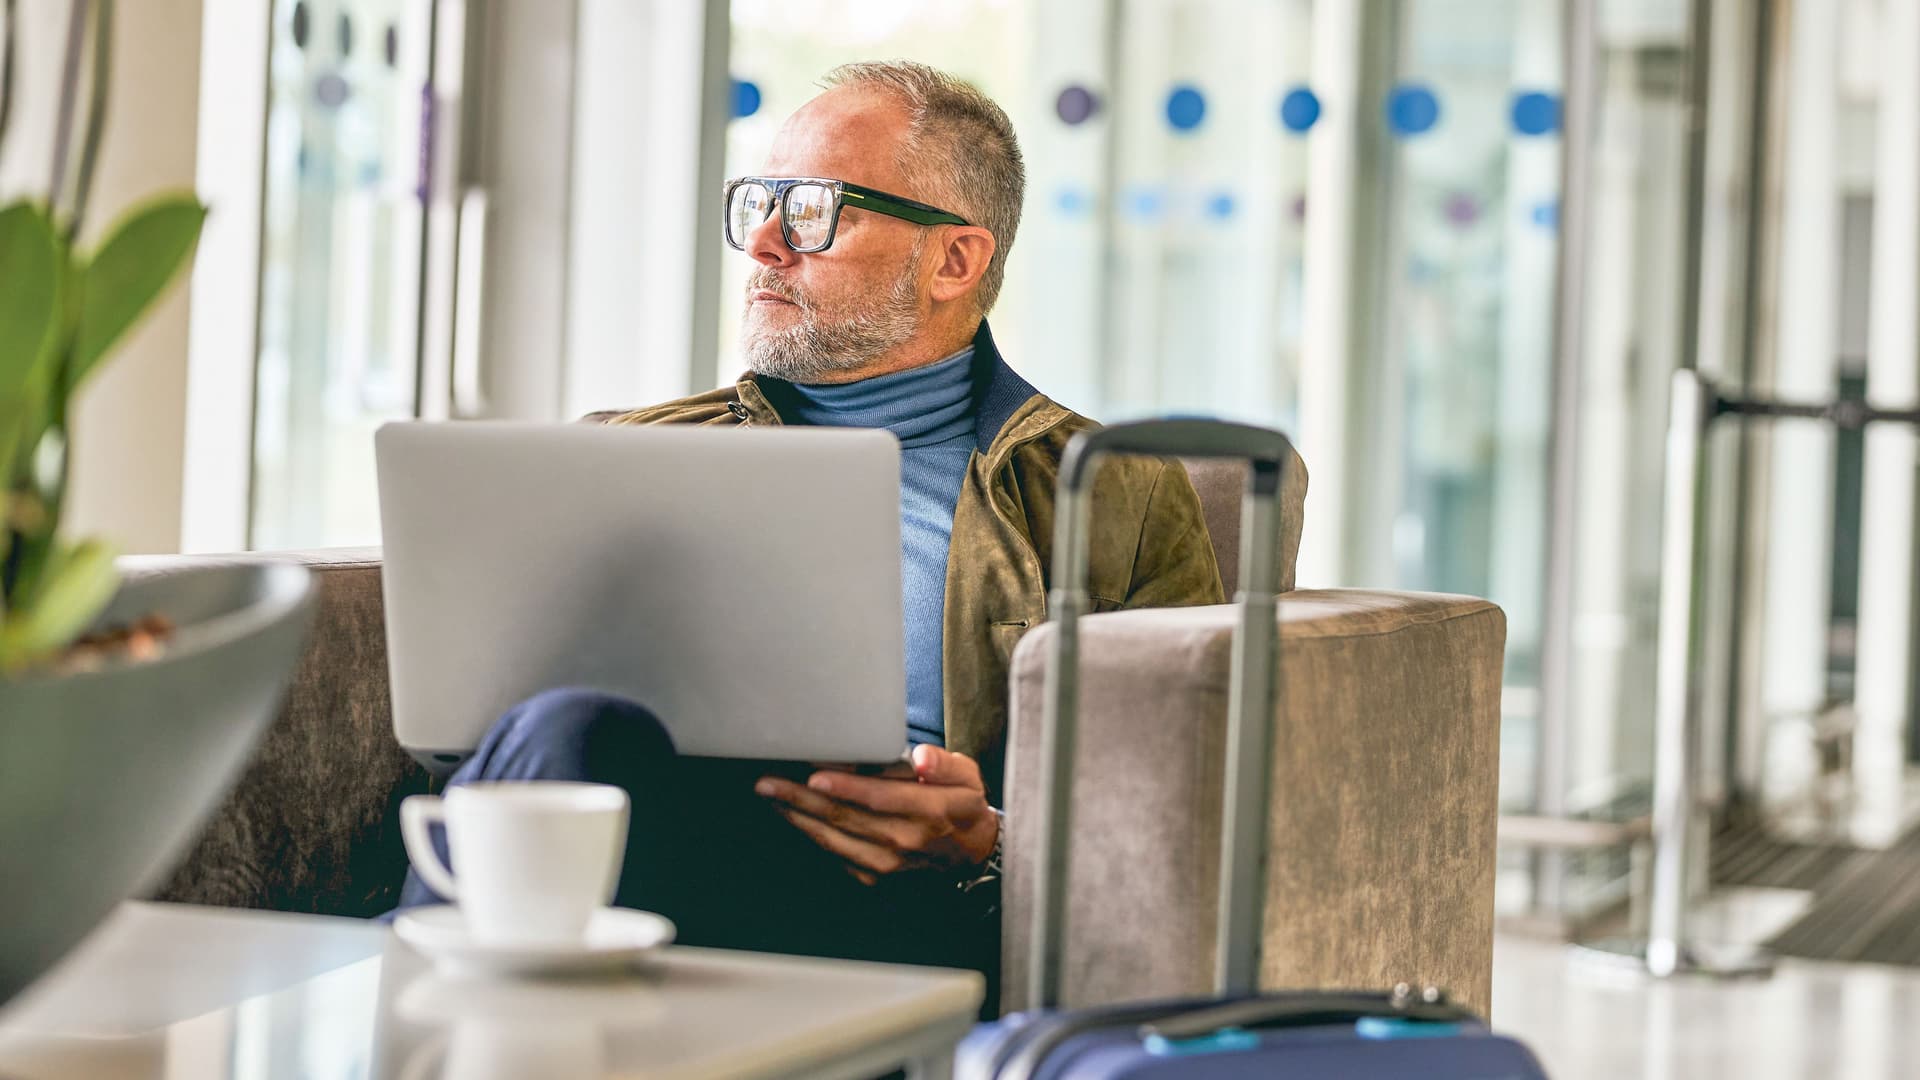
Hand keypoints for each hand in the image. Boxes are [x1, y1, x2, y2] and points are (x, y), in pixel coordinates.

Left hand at [755, 745, 999, 886]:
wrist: (970, 850)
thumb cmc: (962, 803)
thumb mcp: (968, 775)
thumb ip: (943, 763)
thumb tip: (921, 758)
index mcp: (929, 810)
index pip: (879, 798)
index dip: (845, 787)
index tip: (813, 776)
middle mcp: (905, 838)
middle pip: (845, 818)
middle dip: (801, 799)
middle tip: (768, 782)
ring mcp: (888, 861)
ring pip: (833, 839)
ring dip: (797, 817)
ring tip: (770, 796)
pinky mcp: (876, 873)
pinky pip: (834, 854)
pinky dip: (810, 834)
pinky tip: (792, 815)